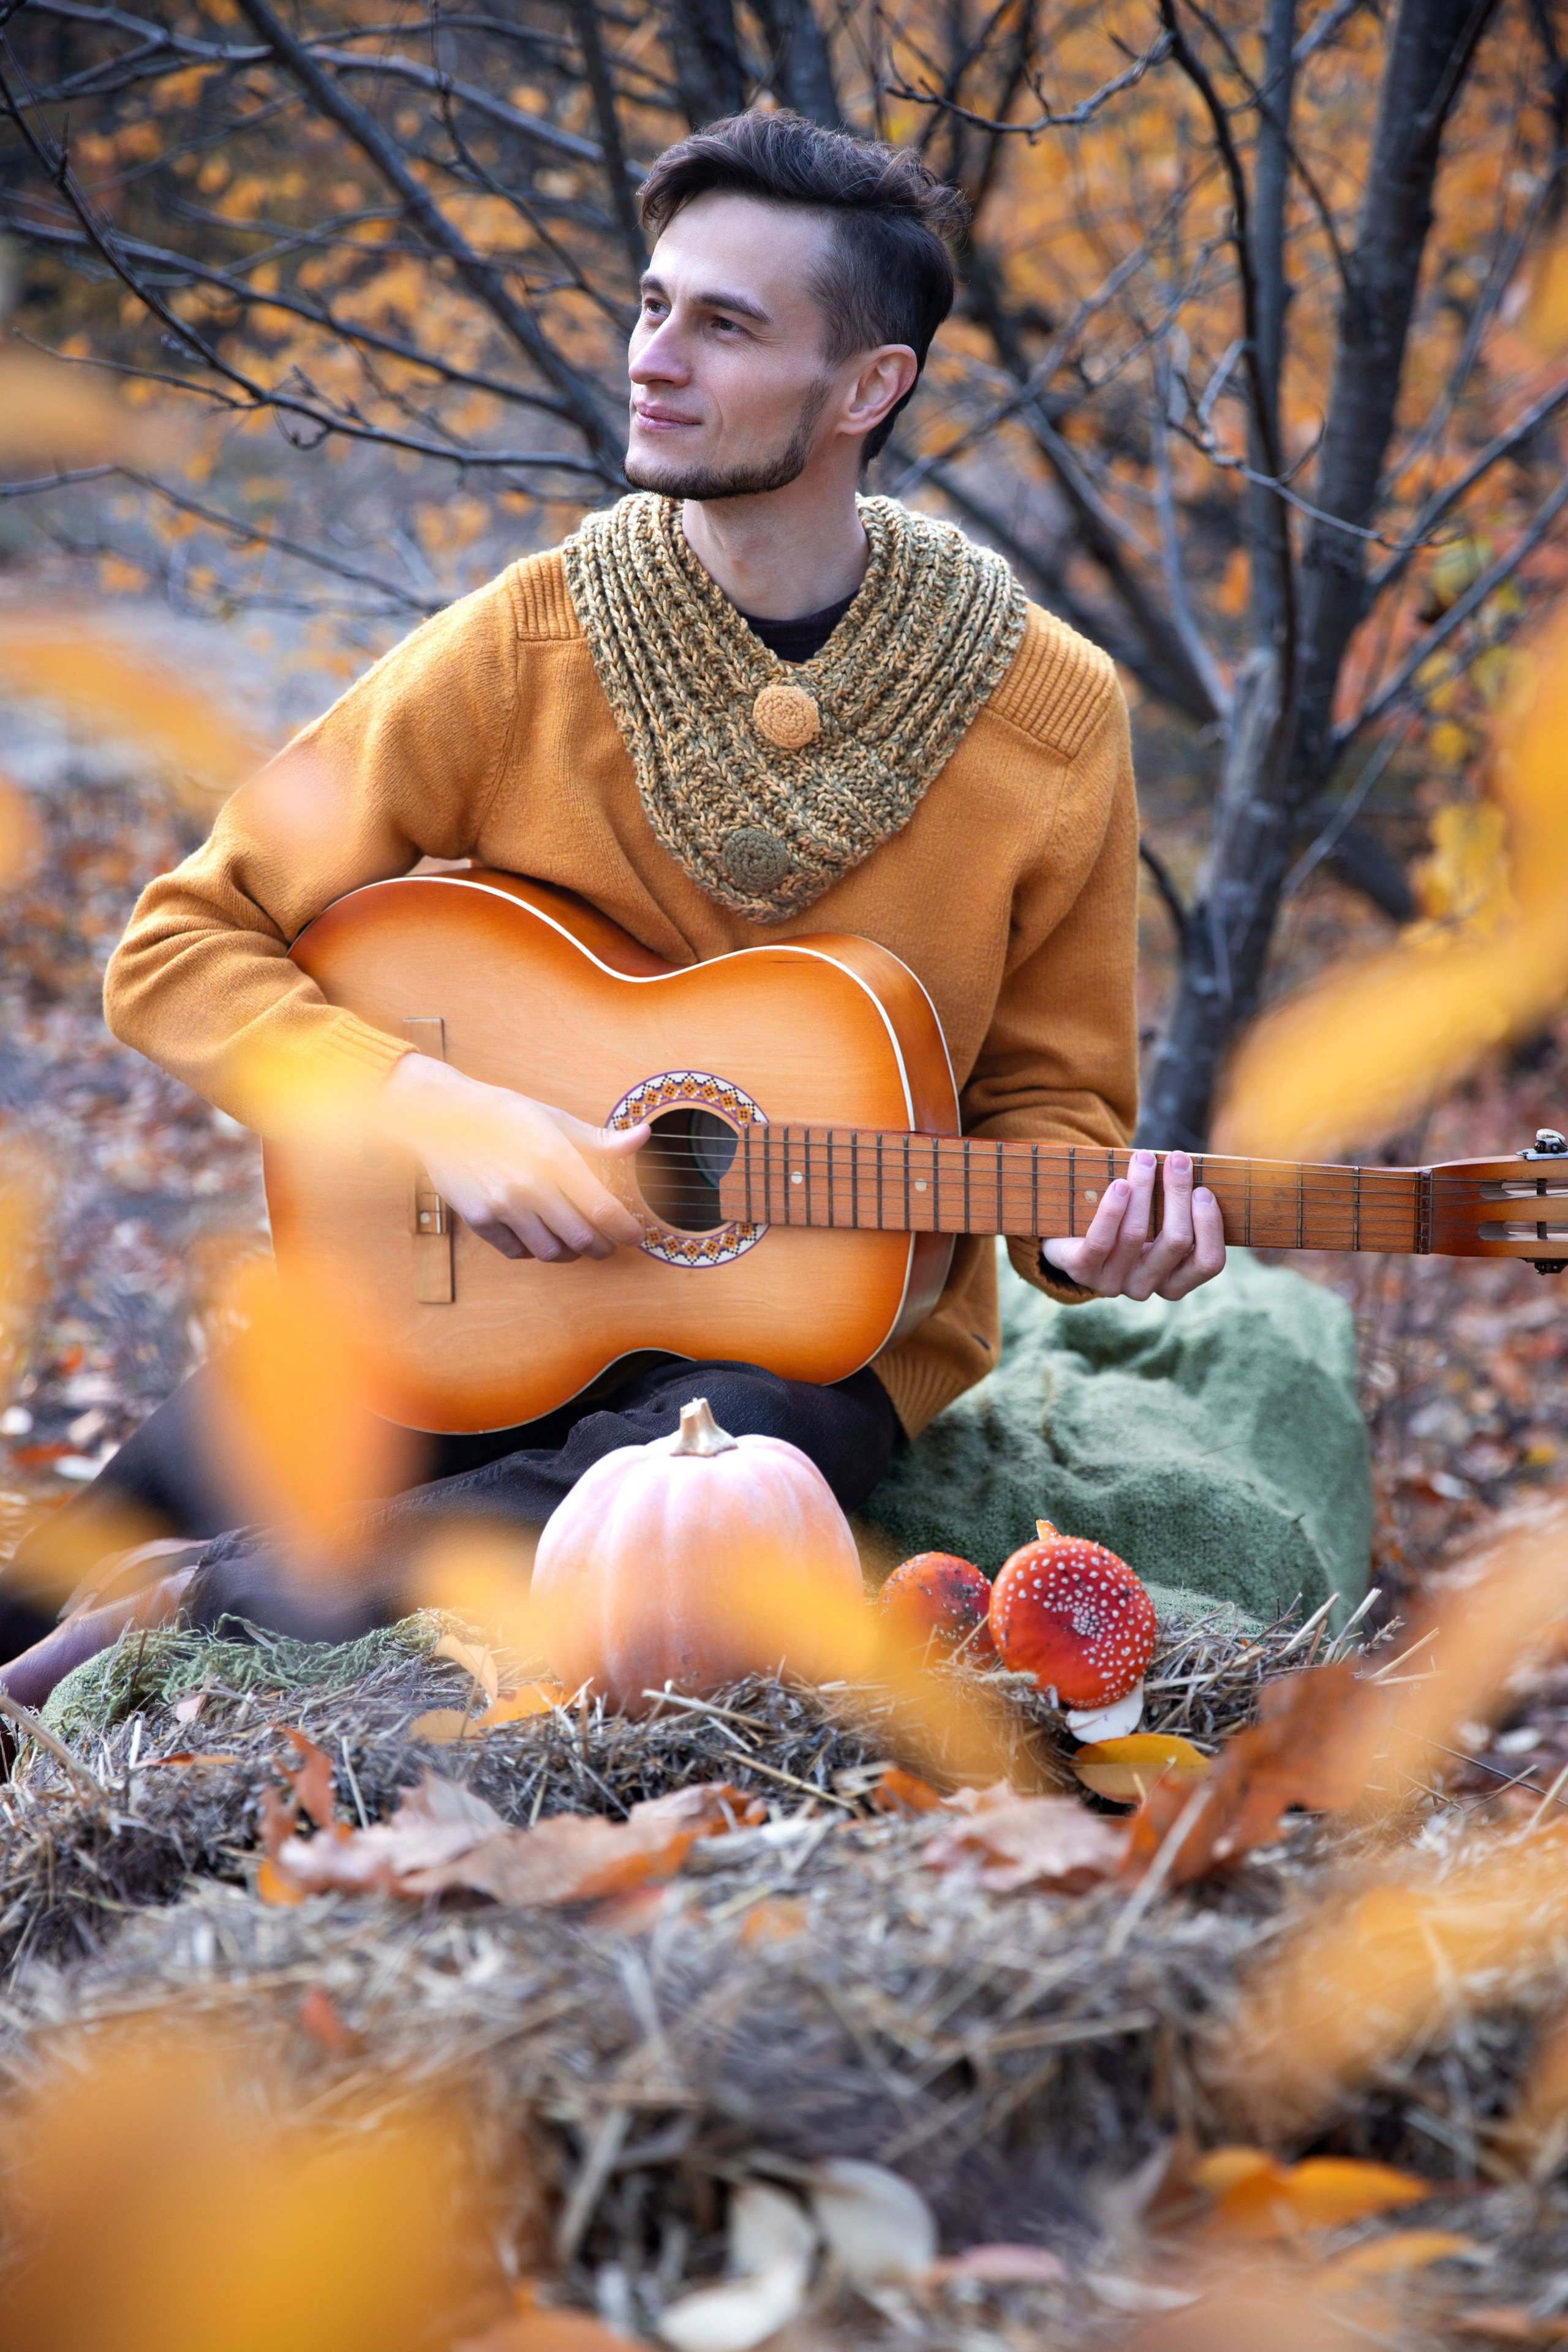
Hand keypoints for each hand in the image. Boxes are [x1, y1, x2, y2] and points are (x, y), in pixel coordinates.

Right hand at [375, 1053, 649, 1262]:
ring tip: (575, 1243)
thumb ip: (600, 1140)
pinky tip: (539, 1237)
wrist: (442, 1116)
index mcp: (555, 1159)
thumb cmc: (502, 1114)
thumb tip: (643, 1136)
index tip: (635, 1235)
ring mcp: (502, 1207)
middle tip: (608, 1245)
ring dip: (569, 1253)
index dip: (625, 1230)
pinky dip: (533, 1251)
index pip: (603, 1210)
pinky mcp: (479, 1220)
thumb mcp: (555, 1120)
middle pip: (581, 1239)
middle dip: (603, 1247)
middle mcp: (531, 1187)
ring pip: (550, 1252)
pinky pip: (516, 1252)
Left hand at [1041, 1148, 1224, 1301]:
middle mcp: (1147, 1286)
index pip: (1208, 1262)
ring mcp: (1114, 1283)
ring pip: (1136, 1235)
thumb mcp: (1155, 1222)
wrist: (1070, 1240)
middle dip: (1178, 1194)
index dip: (1210, 1226)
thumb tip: (1193, 1168)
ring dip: (1143, 1190)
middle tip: (1177, 1158)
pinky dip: (1112, 1209)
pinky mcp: (1083, 1271)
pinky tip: (1119, 1185)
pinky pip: (1101, 1241)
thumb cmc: (1124, 1223)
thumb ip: (1177, 1207)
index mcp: (1175, 1281)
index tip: (1203, 1189)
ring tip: (1143, 1159)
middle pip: (1176, 1241)